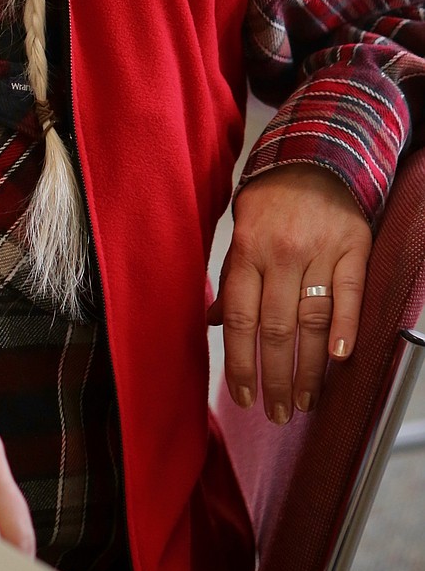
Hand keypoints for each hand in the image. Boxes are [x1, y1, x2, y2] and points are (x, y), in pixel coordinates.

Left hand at [209, 163, 371, 423]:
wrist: (314, 158)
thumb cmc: (270, 203)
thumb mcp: (240, 233)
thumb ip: (232, 280)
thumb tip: (216, 324)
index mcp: (246, 252)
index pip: (240, 320)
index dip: (240, 364)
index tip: (243, 396)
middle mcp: (281, 254)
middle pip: (275, 329)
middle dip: (275, 378)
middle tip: (278, 413)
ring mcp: (318, 251)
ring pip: (311, 320)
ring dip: (309, 368)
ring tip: (306, 400)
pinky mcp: (353, 247)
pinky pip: (349, 293)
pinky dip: (345, 326)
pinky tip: (340, 358)